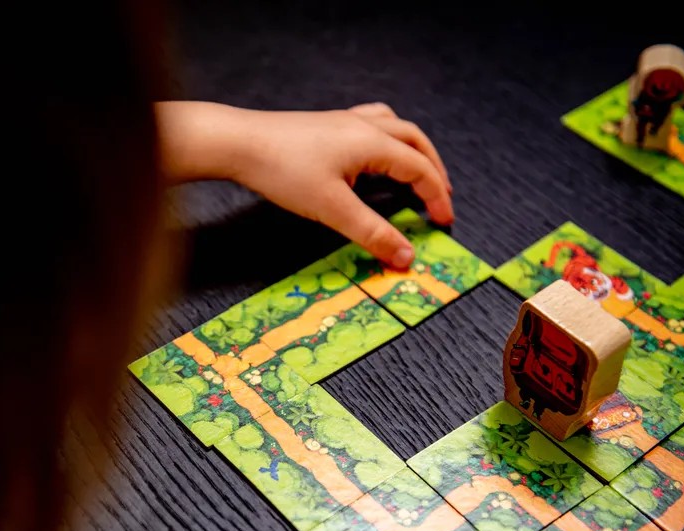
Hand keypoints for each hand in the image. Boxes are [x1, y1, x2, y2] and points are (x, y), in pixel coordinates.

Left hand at [155, 101, 453, 269]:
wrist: (239, 143)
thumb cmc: (282, 170)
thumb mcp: (332, 209)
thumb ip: (372, 233)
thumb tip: (405, 256)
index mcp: (372, 142)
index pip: (420, 169)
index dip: (436, 197)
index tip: (444, 222)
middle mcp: (364, 125)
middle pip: (415, 141)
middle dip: (433, 169)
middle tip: (441, 197)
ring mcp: (344, 121)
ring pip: (394, 127)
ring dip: (413, 149)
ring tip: (418, 171)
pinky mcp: (326, 125)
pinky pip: (370, 124)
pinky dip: (386, 138)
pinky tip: (374, 155)